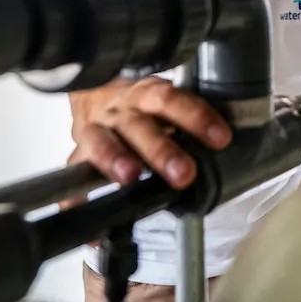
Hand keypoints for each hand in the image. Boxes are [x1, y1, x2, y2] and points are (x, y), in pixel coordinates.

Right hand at [68, 76, 232, 190]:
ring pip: (103, 141)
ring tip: (130, 176)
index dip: (196, 116)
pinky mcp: (79, 153)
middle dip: (162, 150)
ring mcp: (96, 129)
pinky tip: (77, 209)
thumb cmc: (141, 104)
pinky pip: (72, 175)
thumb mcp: (164, 99)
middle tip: (184, 173)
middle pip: (139, 125)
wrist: (96, 92)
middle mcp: (120, 109)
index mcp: (146, 93)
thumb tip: (228, 140)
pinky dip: (73, 196)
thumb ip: (189, 116)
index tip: (220, 138)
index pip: (172, 99)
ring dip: (115, 159)